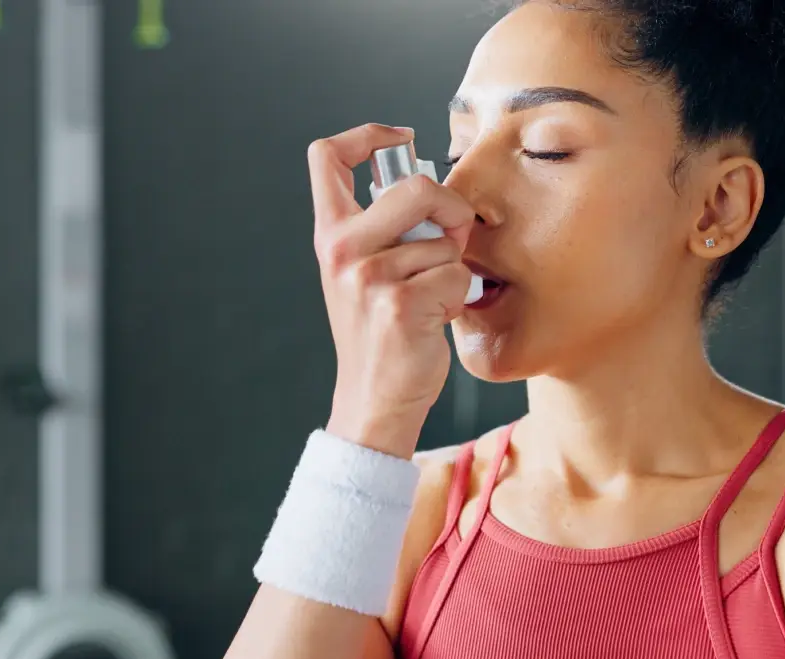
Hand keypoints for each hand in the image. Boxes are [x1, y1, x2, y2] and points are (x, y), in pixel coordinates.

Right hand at [308, 124, 475, 457]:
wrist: (374, 398)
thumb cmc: (381, 331)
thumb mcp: (366, 271)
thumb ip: (388, 229)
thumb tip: (438, 195)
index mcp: (331, 234)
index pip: (327, 157)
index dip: (367, 134)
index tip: (400, 139)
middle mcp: (342, 249)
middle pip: (415, 186)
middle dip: (450, 207)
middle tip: (449, 238)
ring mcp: (369, 277)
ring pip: (445, 242)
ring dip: (452, 268)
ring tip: (427, 299)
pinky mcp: (400, 304)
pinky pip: (456, 276)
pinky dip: (457, 297)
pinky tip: (433, 319)